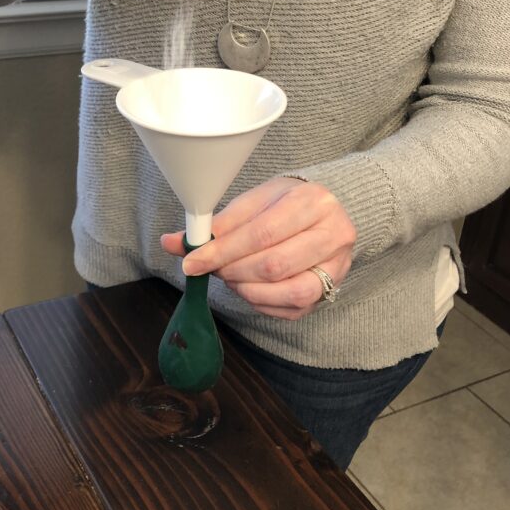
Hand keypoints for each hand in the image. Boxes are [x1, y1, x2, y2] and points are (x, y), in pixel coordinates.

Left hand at [160, 177, 355, 320]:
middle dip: (233, 271)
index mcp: (312, 201)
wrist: (325, 213)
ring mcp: (337, 265)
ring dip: (248, 289)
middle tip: (211, 268)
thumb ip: (217, 224)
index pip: (262, 233)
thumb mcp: (253, 202)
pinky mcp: (332, 289)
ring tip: (231, 277)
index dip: (222, 251)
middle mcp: (333, 233)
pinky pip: (293, 308)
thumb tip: (172, 242)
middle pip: (275, 265)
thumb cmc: (284, 204)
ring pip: (289, 291)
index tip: (192, 261)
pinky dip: (261, 302)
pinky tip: (248, 287)